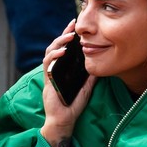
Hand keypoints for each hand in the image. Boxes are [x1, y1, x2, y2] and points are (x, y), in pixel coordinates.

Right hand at [40, 20, 95, 146]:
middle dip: (63, 34)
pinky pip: (48, 64)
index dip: (68, 37)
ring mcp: (50, 75)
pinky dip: (54, 56)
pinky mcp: (47, 81)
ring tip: (69, 36)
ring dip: (58, 43)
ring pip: (49, 52)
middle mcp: (55, 70)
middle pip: (55, 47)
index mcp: (63, 70)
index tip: (75, 26)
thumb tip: (99, 66)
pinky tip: (63, 52)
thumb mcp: (85, 89)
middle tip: (72, 25)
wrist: (63, 121)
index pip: (64, 50)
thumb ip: (90, 79)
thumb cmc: (72, 107)